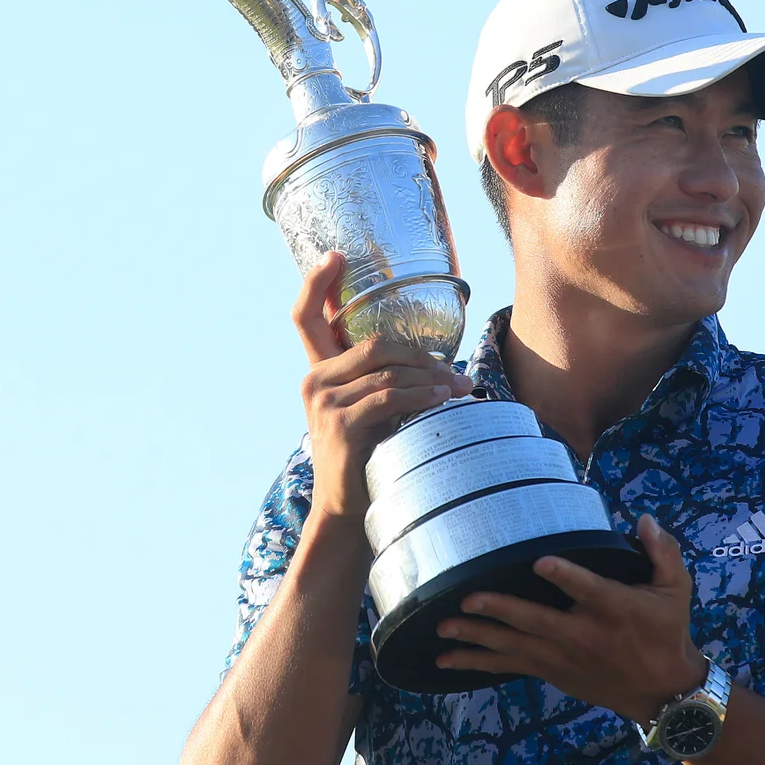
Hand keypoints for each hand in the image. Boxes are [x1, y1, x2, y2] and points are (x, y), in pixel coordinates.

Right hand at [293, 251, 471, 520]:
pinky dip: (422, 396)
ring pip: (387, 370)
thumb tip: (436, 363)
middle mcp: (314, 381)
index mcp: (317, 372)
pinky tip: (442, 400)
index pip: (305, 318)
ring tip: (459, 389)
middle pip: (373, 343)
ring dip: (431, 377)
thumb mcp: (366, 411)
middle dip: (421, 353)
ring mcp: (324, 402)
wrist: (345, 509)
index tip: (335, 255)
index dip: (316, 282)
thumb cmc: (364, 457)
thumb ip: (380, 382)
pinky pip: (390, 396)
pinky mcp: (341, 425)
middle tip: (456, 369)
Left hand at [435, 514, 705, 720]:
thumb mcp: (676, 590)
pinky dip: (478, 662)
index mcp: (614, 608)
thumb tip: (646, 520)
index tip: (540, 563)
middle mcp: (583, 633)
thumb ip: (663, 552)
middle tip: (466, 600)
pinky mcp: (551, 670)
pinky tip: (448, 659)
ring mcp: (562, 656)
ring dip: (477, 638)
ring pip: (514, 646)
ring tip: (443, 629)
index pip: (587, 589)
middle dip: (499, 610)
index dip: (564, 576)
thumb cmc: (666, 631)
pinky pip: (509, 666)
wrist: (662, 691)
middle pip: (535, 620)